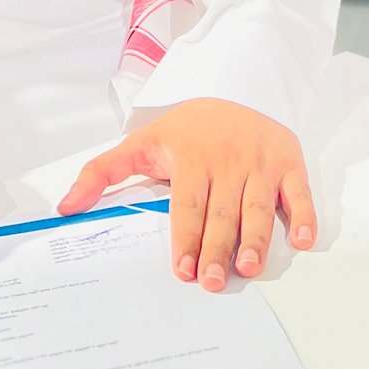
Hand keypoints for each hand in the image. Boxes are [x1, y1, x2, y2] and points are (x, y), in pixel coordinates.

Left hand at [58, 99, 315, 291]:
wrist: (237, 85)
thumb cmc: (188, 128)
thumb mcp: (142, 142)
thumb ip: (102, 172)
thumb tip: (64, 208)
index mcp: (193, 157)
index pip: (188, 204)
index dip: (185, 237)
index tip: (180, 268)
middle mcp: (229, 160)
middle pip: (222, 212)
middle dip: (217, 249)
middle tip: (212, 282)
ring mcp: (262, 162)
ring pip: (259, 206)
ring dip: (256, 238)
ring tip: (248, 267)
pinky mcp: (289, 162)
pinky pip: (299, 192)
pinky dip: (303, 216)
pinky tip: (301, 240)